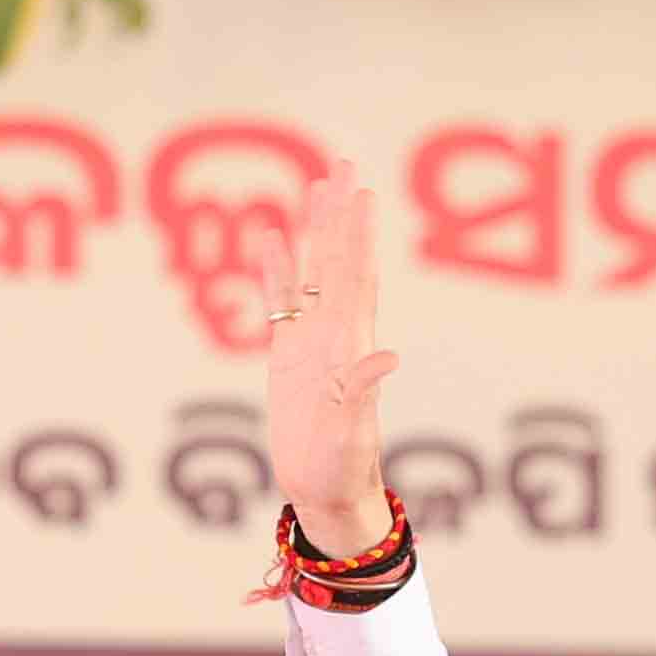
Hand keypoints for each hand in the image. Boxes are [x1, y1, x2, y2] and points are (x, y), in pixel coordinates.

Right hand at [264, 162, 398, 557]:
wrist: (325, 492)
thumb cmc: (342, 469)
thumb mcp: (352, 434)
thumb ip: (363, 393)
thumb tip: (387, 356)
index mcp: (350, 344)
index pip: (353, 276)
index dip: (356, 234)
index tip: (360, 191)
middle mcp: (335, 333)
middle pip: (338, 260)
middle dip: (341, 214)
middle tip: (344, 164)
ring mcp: (312, 341)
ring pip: (313, 272)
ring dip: (315, 230)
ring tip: (317, 185)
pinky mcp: (288, 356)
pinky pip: (279, 303)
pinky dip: (274, 270)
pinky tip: (268, 237)